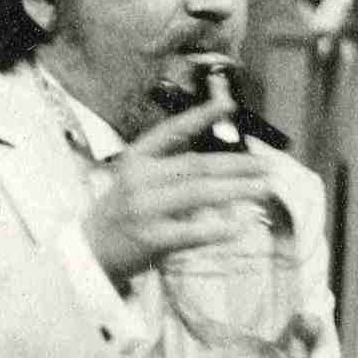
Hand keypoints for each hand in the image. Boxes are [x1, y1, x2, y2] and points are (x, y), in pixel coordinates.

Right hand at [82, 98, 278, 283]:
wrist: (90, 252)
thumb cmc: (122, 212)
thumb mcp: (137, 179)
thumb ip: (170, 166)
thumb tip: (221, 160)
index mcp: (137, 158)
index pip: (172, 131)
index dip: (201, 116)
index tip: (229, 105)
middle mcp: (140, 179)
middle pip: (197, 165)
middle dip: (237, 164)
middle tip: (267, 165)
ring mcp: (145, 208)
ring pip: (200, 193)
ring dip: (237, 190)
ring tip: (264, 188)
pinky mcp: (152, 238)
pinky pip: (194, 232)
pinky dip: (220, 228)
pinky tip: (241, 225)